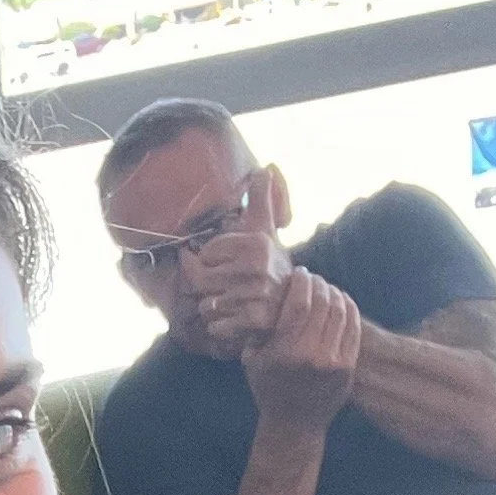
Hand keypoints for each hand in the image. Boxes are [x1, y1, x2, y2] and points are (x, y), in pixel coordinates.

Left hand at [191, 172, 292, 347]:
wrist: (294, 305)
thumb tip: (267, 167)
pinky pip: (216, 326)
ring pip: (206, 305)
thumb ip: (260, 199)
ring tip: (232, 302)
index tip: (226, 263)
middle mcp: (256, 267)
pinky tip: (235, 320)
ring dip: (213, 307)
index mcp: (256, 243)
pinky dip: (220, 327)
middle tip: (225, 287)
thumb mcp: (266, 229)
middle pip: (201, 279)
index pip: (207, 253)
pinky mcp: (253, 321)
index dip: (211, 260)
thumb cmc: (270, 265)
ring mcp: (255, 295)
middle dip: (208, 286)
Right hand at [240, 267, 360, 431]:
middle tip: (314, 279)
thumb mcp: (253, 361)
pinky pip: (353, 327)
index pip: (299, 302)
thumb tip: (267, 297)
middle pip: (322, 303)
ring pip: (340, 311)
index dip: (302, 282)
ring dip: (334, 293)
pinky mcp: (348, 365)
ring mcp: (334, 360)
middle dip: (319, 284)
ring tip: (327, 288)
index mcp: (285, 351)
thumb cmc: (269, 390)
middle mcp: (312, 354)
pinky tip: (342, 301)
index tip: (300, 273)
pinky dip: (349, 308)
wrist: (294, 426)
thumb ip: (259, 331)